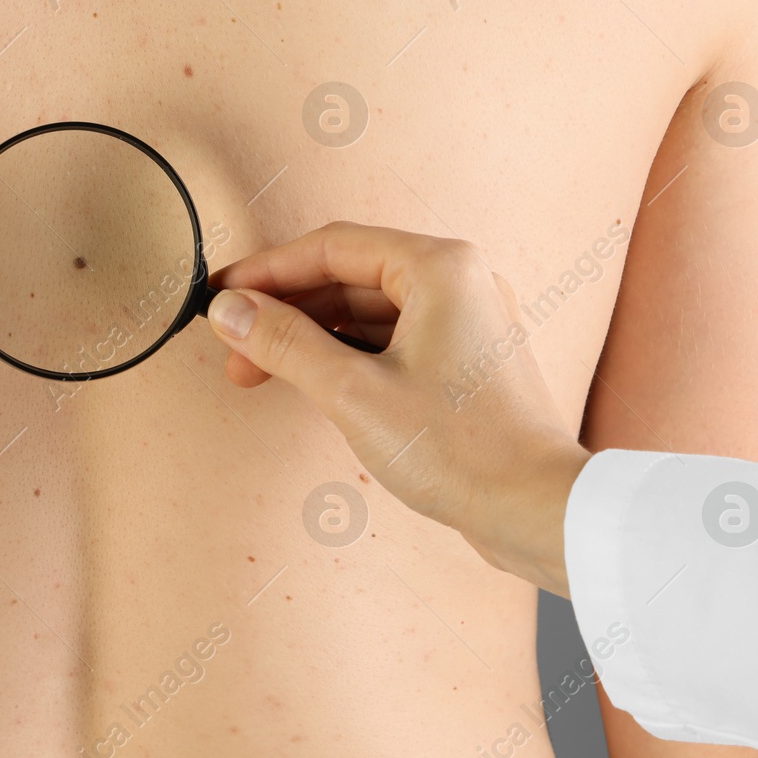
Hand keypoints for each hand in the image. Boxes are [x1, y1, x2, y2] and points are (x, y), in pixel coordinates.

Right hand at [206, 222, 589, 596]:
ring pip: (367, 311)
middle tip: (233, 344)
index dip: (266, 271)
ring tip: (258, 371)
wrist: (537, 510)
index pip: (331, 247)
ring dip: (311, 336)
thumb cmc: (462, 450)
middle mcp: (459, 281)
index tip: (220, 294)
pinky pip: (391, 339)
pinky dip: (346, 355)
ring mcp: (465, 321)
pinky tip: (309, 382)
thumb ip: (284, 344)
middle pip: (348, 277)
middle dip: (284, 310)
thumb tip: (230, 310)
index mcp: (440, 268)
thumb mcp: (353, 393)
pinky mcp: (464, 360)